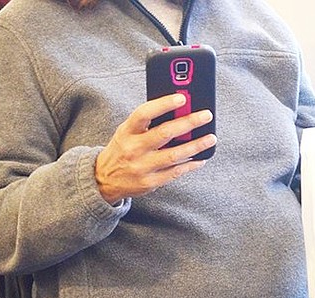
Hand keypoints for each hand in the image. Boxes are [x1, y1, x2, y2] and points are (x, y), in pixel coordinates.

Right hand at [95, 95, 216, 203]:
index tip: (182, 98)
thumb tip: (178, 109)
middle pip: (164, 134)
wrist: (104, 180)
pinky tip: (201, 158)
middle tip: (206, 115)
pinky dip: (190, 165)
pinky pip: (175, 173)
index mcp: (126, 131)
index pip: (144, 113)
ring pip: (174, 155)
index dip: (163, 104)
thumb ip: (147, 122)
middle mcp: (133, 149)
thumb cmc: (122, 149)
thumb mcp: (127, 131)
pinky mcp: (149, 183)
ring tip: (210, 138)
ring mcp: (141, 168)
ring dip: (195, 146)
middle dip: (188, 123)